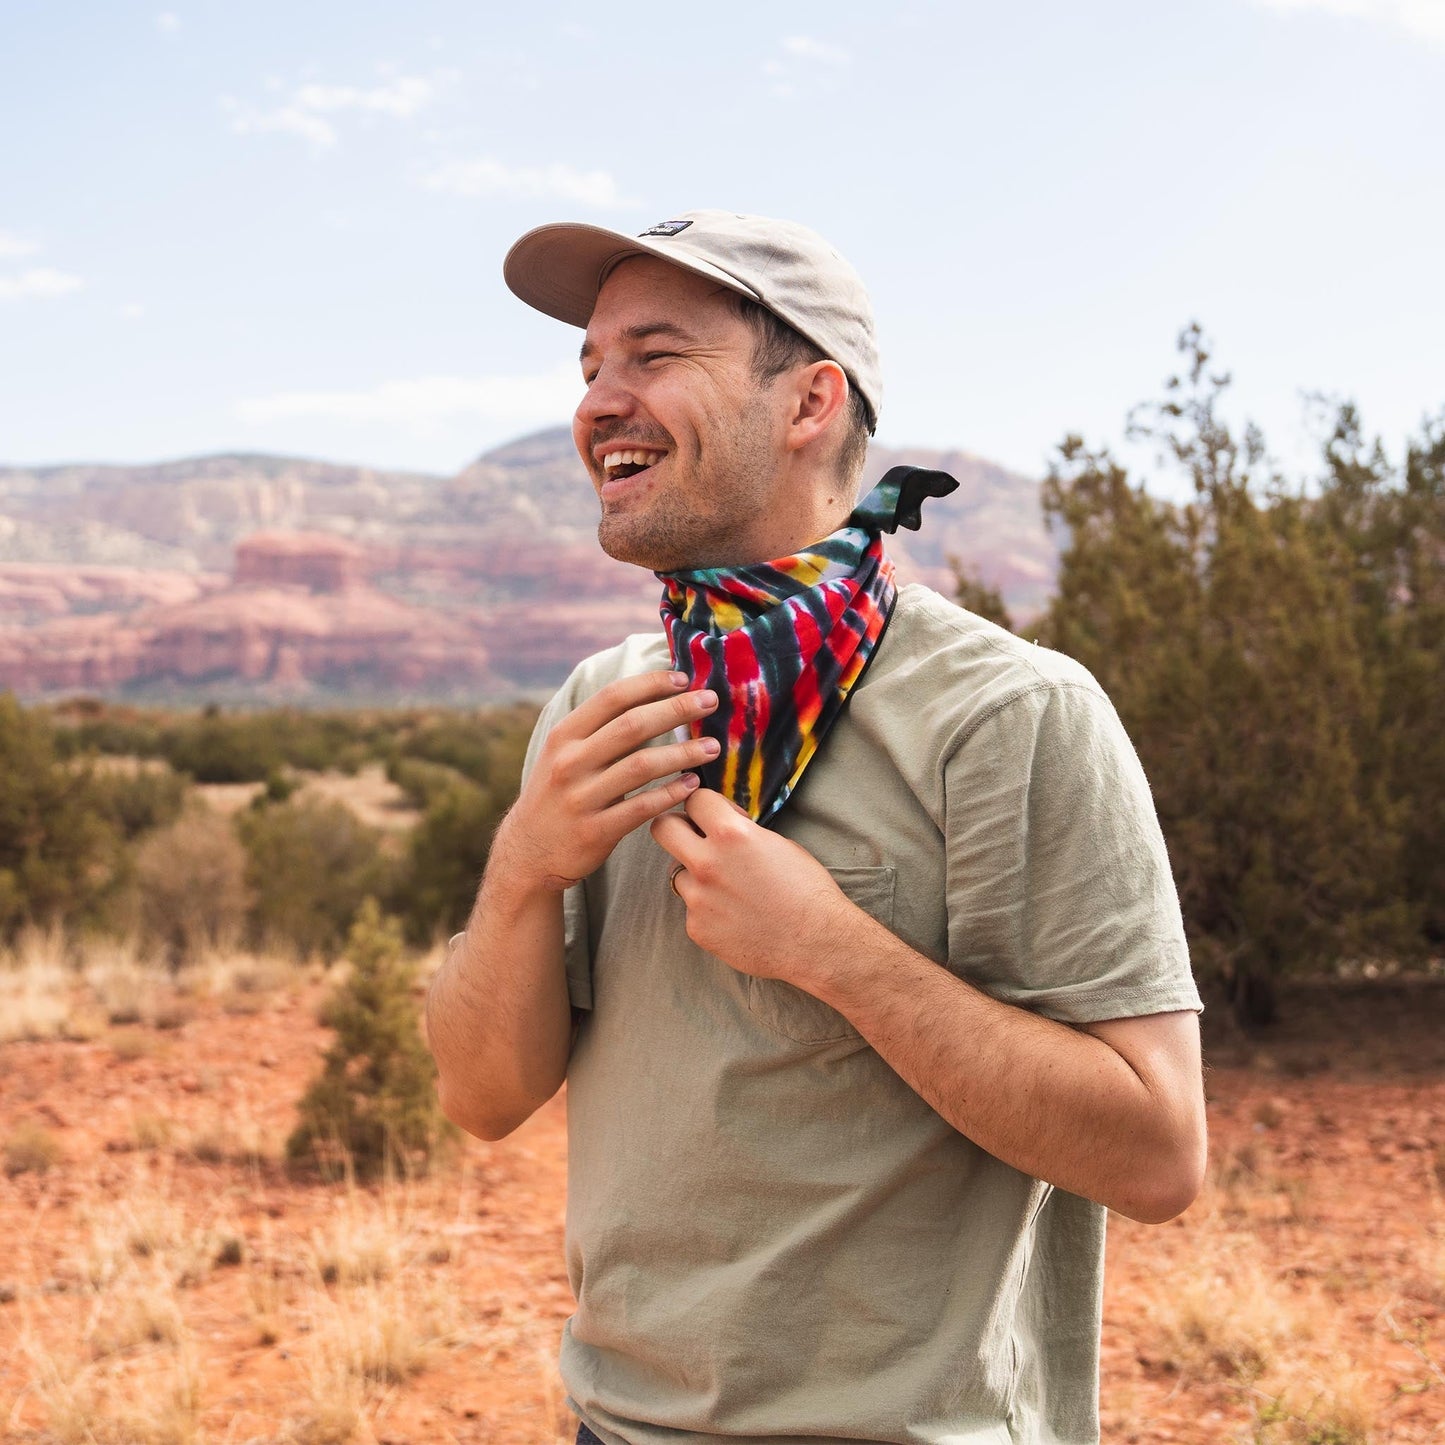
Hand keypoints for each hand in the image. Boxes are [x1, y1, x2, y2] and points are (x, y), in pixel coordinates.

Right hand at [499, 671, 719, 891]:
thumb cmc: (560, 794)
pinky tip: (692, 784)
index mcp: (564, 735)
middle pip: (632, 726)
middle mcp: (570, 762)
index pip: (612, 697)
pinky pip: (642, 807)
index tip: (684, 678)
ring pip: (642, 766)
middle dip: (677, 709)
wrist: (530, 850)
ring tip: (713, 747)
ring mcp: (582, 797)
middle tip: (711, 702)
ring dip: (683, 753)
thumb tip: (653, 697)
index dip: (651, 684)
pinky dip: (671, 793)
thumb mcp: (565, 754)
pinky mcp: (595, 831)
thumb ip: (601, 729)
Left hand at [650, 789, 855, 983]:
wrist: (816, 941)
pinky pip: (691, 909)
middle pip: (662, 828)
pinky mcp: (696, 927)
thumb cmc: (806, 890)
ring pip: (678, 873)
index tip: (714, 816)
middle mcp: (707, 863)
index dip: (706, 806)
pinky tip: (736, 916)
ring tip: (731, 890)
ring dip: (697, 876)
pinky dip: (708, 909)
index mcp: (731, 835)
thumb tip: (721, 827)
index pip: (694, 800)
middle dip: (677, 828)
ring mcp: (698, 898)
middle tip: (695, 838)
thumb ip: (741, 833)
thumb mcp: (778, 844)